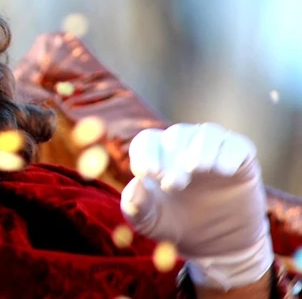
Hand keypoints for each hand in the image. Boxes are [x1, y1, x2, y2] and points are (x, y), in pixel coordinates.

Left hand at [121, 123, 272, 290]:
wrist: (217, 244)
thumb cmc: (175, 225)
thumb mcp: (150, 222)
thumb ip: (136, 206)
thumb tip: (135, 184)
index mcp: (158, 155)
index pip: (147, 141)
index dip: (145, 154)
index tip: (145, 174)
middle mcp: (186, 146)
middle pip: (177, 135)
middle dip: (172, 157)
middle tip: (173, 185)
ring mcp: (215, 151)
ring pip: (207, 133)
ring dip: (200, 149)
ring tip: (195, 169)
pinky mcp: (242, 160)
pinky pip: (236, 146)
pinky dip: (228, 154)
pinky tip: (222, 171)